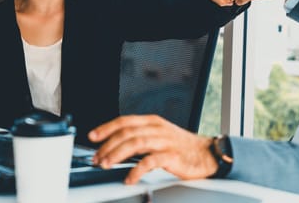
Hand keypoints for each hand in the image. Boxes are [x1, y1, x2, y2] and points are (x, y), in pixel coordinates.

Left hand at [88, 115, 217, 183]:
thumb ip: (140, 136)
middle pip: (127, 132)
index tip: (92, 136)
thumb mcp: (159, 135)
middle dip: (108, 145)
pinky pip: (150, 161)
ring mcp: (165, 141)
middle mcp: (157, 128)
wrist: (206, 154)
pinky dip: (136, 170)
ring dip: (117, 154)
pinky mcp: (172, 156)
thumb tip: (115, 144)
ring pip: (136, 143)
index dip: (107, 128)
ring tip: (107, 164)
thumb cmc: (181, 146)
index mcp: (152, 121)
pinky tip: (129, 178)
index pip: (125, 121)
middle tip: (97, 158)